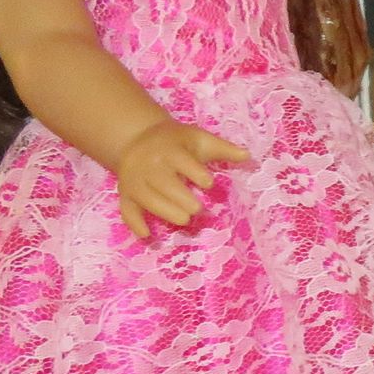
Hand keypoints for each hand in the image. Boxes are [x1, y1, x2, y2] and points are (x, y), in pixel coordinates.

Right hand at [113, 120, 247, 240]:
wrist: (135, 138)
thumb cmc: (176, 142)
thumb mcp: (199, 139)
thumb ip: (223, 148)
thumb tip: (248, 156)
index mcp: (170, 151)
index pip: (182, 162)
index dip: (196, 173)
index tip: (209, 183)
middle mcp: (149, 165)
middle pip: (164, 183)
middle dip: (181, 198)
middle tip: (198, 210)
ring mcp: (135, 181)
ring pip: (147, 198)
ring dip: (164, 211)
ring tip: (184, 220)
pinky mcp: (125, 193)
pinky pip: (126, 209)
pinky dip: (134, 223)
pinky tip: (146, 236)